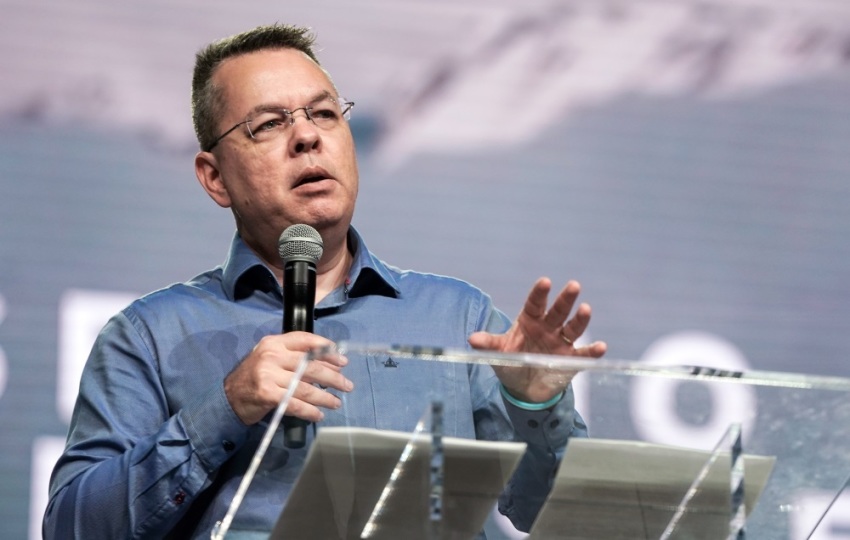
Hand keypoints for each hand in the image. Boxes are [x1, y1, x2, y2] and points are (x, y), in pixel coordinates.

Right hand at [224, 332, 353, 424]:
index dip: (327, 350)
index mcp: (275, 343)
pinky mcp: (267, 395)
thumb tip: (330, 365)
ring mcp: (268, 375)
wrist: (228, 398)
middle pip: (311, 366)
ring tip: (337, 402)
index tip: (342, 360)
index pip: (306, 340)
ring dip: (325, 396)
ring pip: (306, 387)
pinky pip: (295, 404)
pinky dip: (310, 411)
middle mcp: (272, 356)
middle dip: (333, 377)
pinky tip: (319, 414)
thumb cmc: (255, 377)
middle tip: (347, 385)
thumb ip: (295, 358)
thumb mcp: (271, 358)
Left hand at [468, 278, 605, 402]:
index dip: (540, 293)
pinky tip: (601, 347)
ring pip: (573, 328)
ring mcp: (561, 342)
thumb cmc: (511, 362)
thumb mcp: (498, 353)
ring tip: (586, 309)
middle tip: (574, 286)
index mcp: (529, 321)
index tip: (545, 282)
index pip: (535, 304)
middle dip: (565, 299)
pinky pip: (583, 354)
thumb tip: (472, 339)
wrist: (523, 388)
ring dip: (580, 319)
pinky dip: (593, 351)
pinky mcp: (571, 360)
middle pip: (558, 311)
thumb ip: (489, 344)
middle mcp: (548, 328)